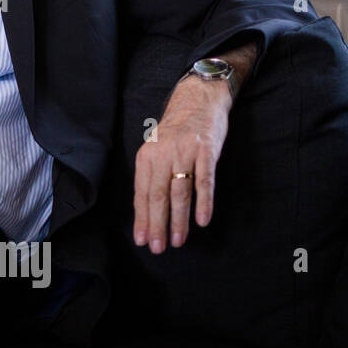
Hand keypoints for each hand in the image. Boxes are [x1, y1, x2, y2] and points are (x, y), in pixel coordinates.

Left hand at [132, 76, 230, 253]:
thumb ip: (152, 175)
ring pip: (179, 192)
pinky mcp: (206, 151)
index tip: (141, 240)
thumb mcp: (157, 149)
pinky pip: (204, 181)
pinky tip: (202, 221)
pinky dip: (203, 202)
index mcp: (146, 156)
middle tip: (158, 247)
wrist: (199, 99)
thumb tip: (147, 210)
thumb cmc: (177, 131)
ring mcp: (185, 152)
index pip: (141, 193)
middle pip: (157, 195)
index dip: (141, 218)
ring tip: (178, 241)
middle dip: (157, 224)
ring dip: (178, 219)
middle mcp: (162, 154)